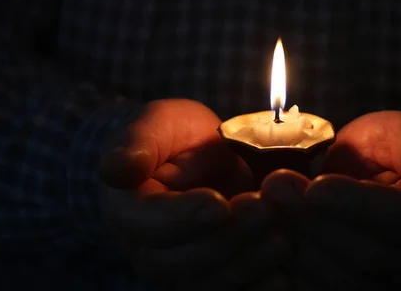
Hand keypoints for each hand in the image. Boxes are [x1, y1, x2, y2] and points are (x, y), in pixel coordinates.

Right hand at [100, 99, 290, 289]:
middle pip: (182, 262)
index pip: (148, 225)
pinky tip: (286, 272)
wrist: (198, 157)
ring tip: (283, 235)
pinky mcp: (213, 276)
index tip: (219, 203)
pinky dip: (259, 285)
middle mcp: (149, 250)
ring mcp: (181, 269)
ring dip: (249, 263)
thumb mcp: (155, 124)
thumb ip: (135, 144)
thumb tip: (115, 171)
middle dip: (227, 239)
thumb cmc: (174, 136)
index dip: (184, 218)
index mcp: (128, 211)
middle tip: (263, 210)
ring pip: (210, 284)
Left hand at [261, 111, 400, 289]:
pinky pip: (316, 289)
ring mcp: (378, 280)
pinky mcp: (346, 285)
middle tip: (275, 186)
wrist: (372, 175)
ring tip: (265, 205)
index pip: (399, 222)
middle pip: (363, 255)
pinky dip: (288, 272)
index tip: (316, 185)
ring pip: (337, 278)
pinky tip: (264, 243)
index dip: (355, 205)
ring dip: (295, 241)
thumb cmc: (387, 149)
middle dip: (313, 220)